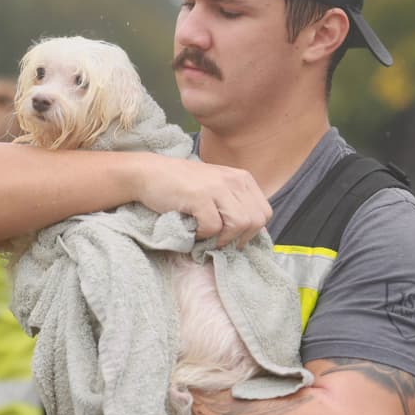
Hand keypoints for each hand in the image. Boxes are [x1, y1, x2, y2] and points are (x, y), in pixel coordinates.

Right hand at [133, 157, 271, 247]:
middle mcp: (234, 180)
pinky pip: (213, 227)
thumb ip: (235, 203)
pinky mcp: (200, 196)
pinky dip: (203, 235)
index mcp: (242, 178)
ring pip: (240, 224)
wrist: (149, 173)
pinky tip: (194, 229)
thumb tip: (250, 232)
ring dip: (223, 238)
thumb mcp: (217, 188)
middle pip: (256, 221)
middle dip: (240, 237)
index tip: (235, 238)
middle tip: (221, 241)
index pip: (265, 212)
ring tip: (207, 236)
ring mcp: (217, 187)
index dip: (252, 231)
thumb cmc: (182, 185)